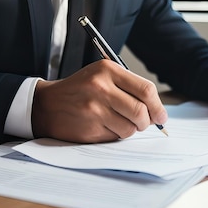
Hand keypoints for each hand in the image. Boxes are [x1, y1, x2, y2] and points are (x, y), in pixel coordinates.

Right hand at [31, 60, 167, 142]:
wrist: (46, 104)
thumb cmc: (80, 91)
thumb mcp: (101, 77)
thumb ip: (129, 88)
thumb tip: (157, 112)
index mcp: (107, 70)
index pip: (145, 89)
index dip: (158, 106)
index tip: (161, 116)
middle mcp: (100, 87)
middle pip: (140, 111)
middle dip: (147, 122)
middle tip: (144, 124)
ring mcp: (94, 109)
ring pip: (130, 128)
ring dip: (129, 130)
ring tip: (117, 123)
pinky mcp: (89, 128)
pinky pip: (115, 137)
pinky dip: (114, 135)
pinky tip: (103, 127)